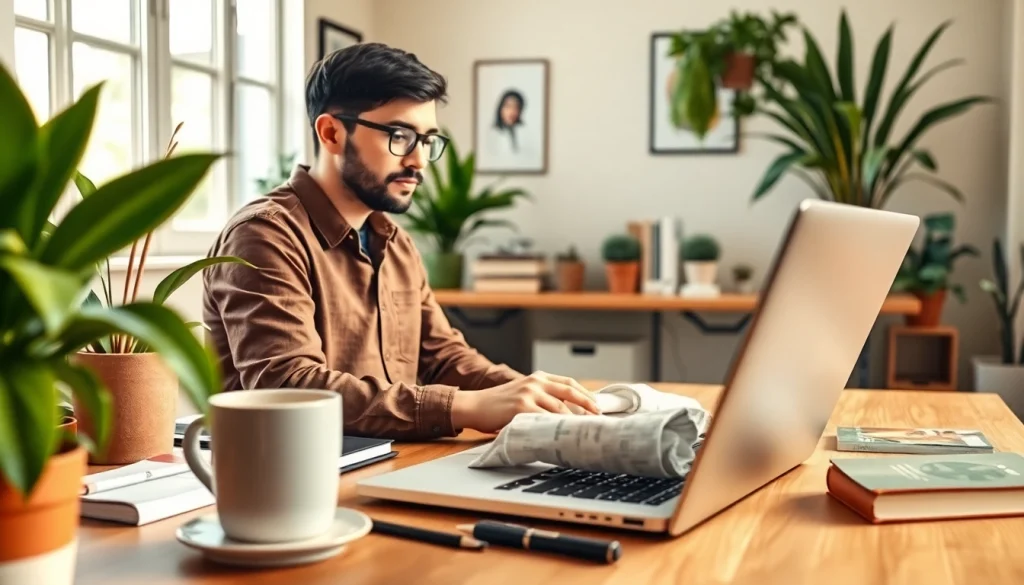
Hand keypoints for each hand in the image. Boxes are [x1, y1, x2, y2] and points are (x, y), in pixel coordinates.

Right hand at [451, 371, 600, 433]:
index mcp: (538, 377)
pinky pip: (545, 418)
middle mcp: (535, 382)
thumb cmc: (498, 404)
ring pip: (560, 408)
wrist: (474, 406)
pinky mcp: (521, 407)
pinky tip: (563, 435)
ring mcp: (529, 393)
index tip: (597, 406)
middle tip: (599, 417)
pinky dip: (556, 427)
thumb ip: (542, 398)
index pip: (568, 383)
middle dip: (587, 405)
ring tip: (583, 430)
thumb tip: (567, 413)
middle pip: (570, 391)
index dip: (585, 394)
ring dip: (574, 421)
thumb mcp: (522, 394)